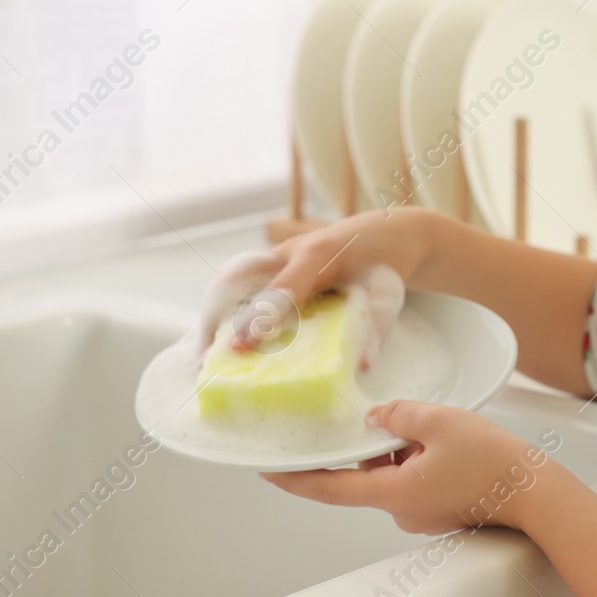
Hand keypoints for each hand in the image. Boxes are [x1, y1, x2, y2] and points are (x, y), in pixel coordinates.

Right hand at [225, 206, 436, 348]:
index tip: (239, 347)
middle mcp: (294, 249)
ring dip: (217, 307)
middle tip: (206, 351)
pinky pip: (245, 276)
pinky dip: (227, 301)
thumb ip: (374, 324)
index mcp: (320, 254)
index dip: (260, 319)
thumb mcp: (387, 291)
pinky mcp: (280, 260)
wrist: (392, 232)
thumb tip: (360, 365)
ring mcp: (284, 251)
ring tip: (203, 347)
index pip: (283, 289)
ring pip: (238, 273)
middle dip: (219, 311)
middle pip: (242, 275)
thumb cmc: (387, 264)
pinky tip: (218, 331)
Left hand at [259, 398, 561, 534]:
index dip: (294, 479)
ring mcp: (422, 512)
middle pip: (368, 472)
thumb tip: (379, 418)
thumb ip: (399, 415)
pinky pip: (416, 477)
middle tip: (397, 419)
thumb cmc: (494, 463)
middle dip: (377, 443)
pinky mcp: (440, 508)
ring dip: (405, 447)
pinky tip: (447, 440)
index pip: (328, 488)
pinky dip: (421, 456)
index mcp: (392, 492)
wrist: (536, 492)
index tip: (269, 470)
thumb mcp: (439, 421)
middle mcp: (401, 509)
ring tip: (439, 429)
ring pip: (395, 471)